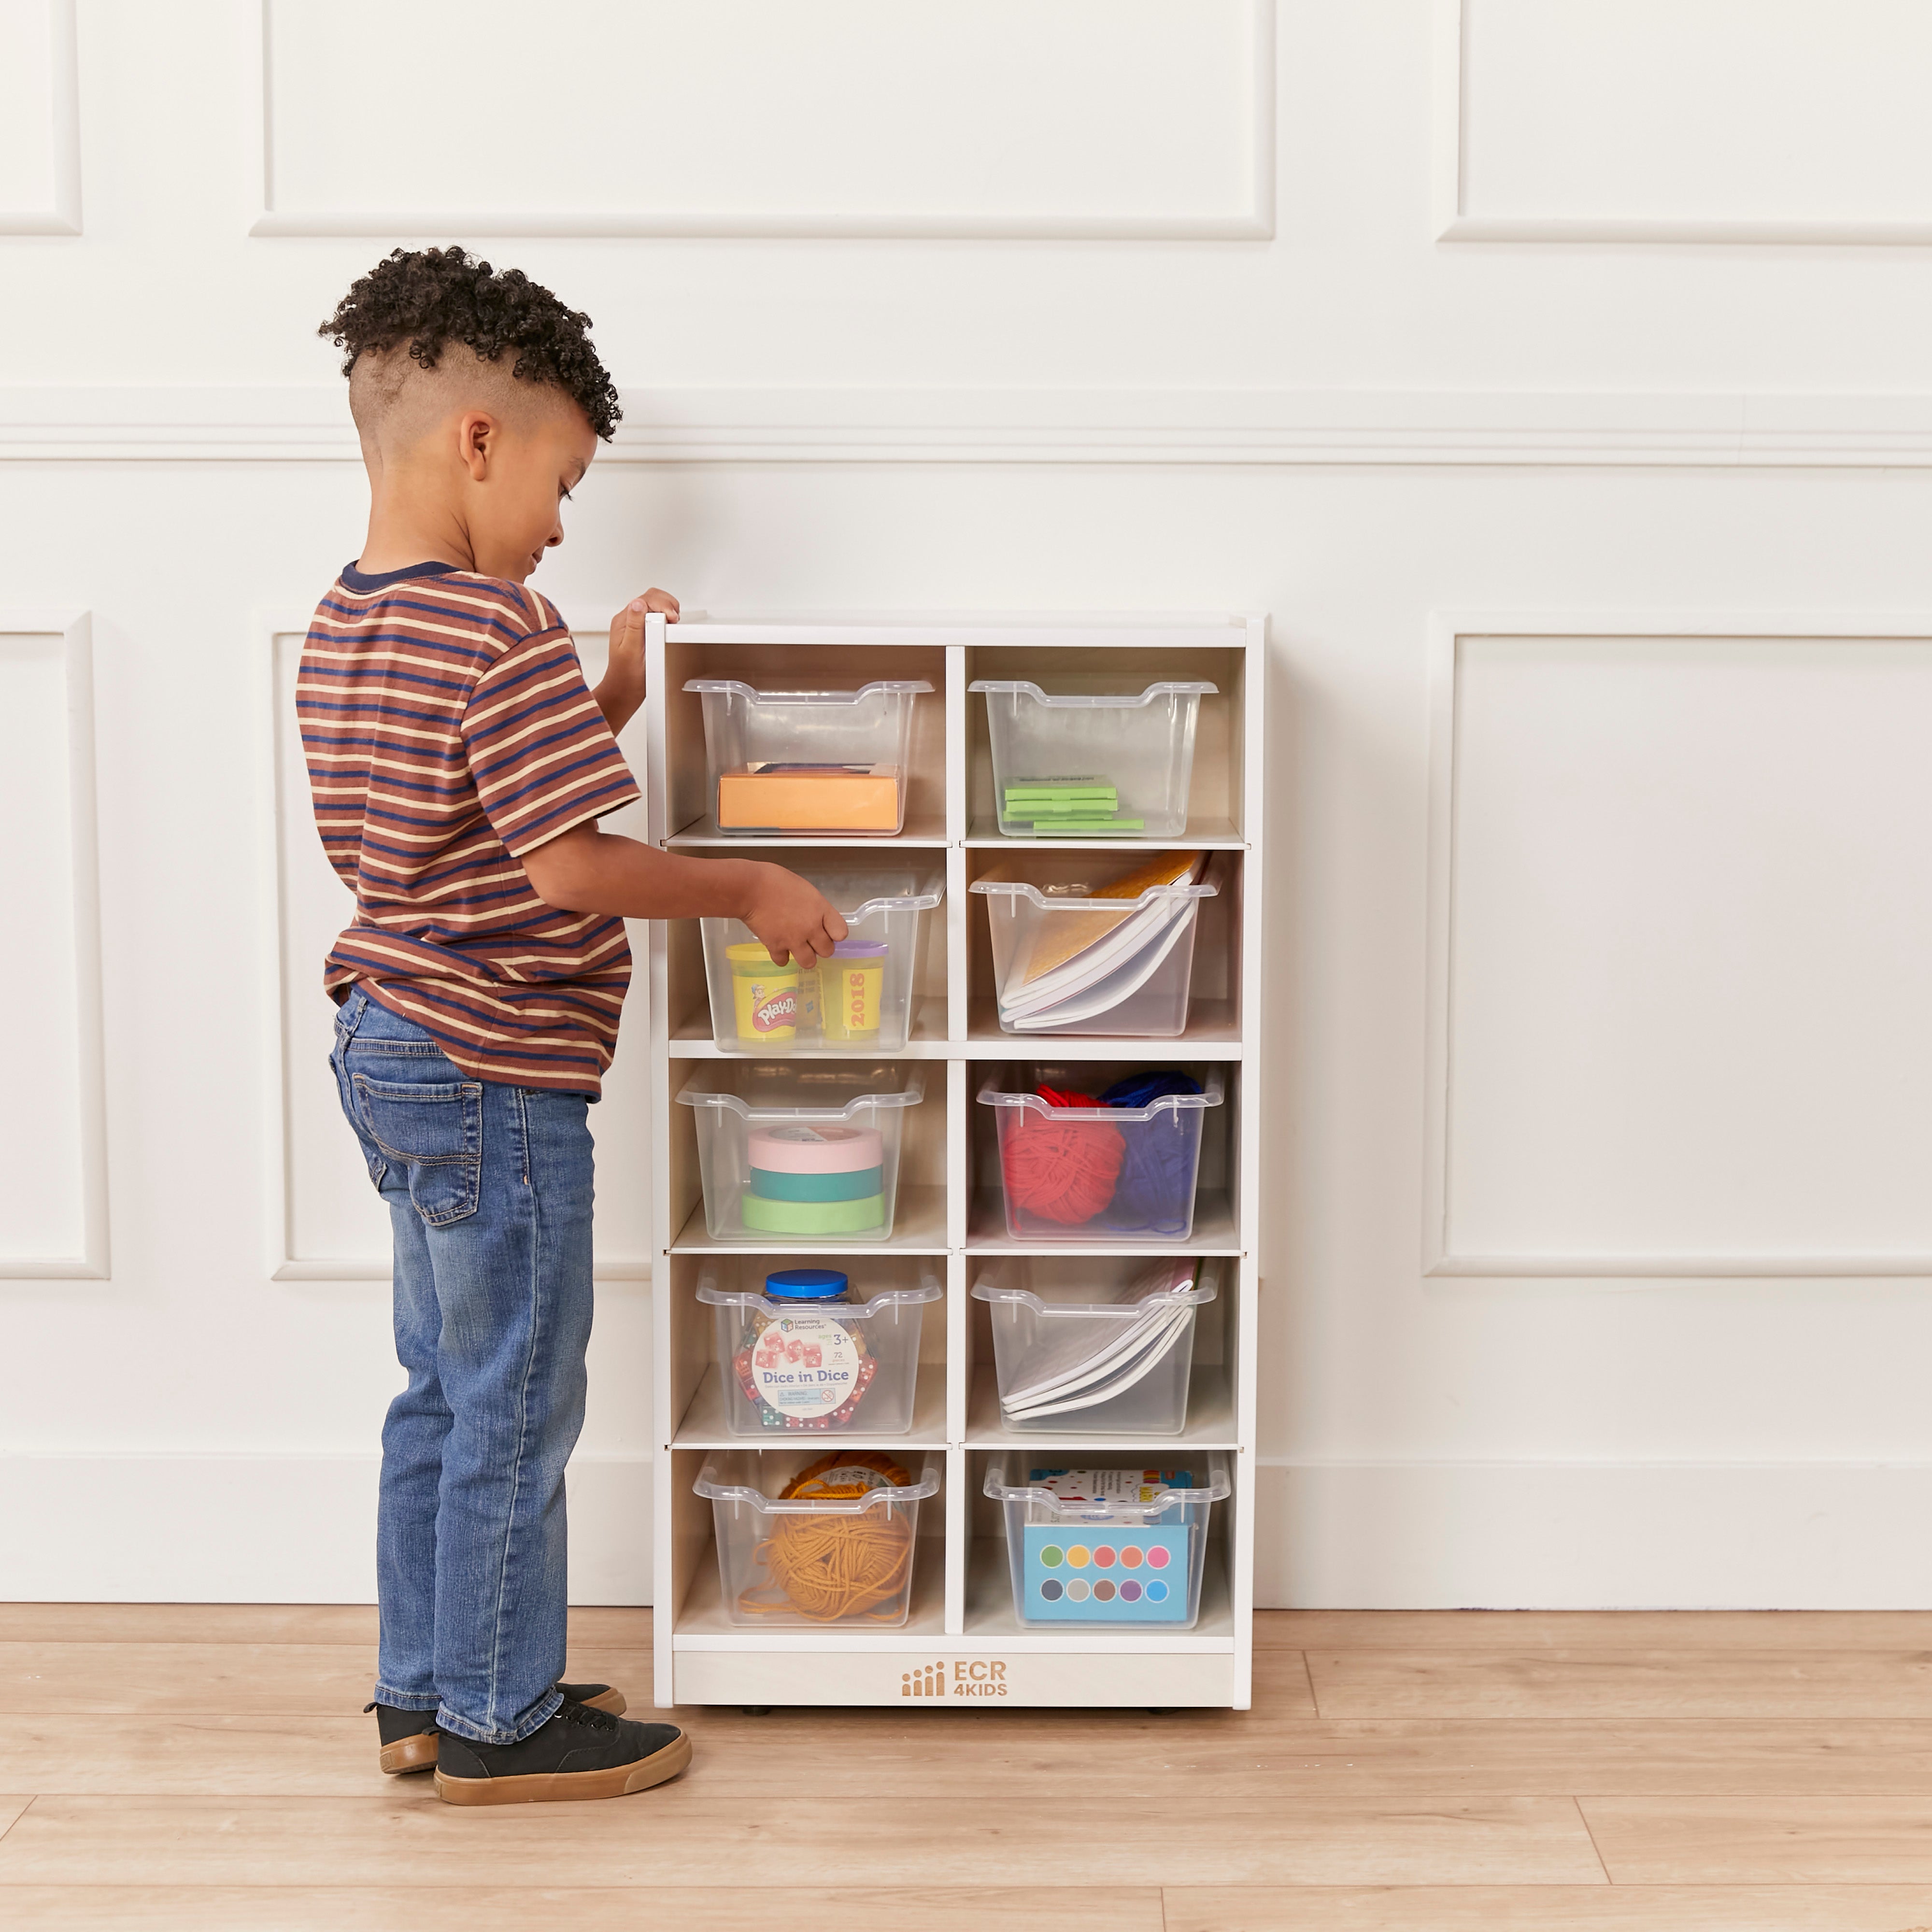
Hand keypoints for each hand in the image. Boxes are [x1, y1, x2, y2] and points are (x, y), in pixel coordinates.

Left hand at [594, 588, 679, 735]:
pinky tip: (671, 628)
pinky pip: (657, 617)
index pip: (646, 599)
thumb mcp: (630, 650)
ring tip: (674, 623)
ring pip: (656, 605)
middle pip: (651, 598)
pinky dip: (667, 619)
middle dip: (667, 604)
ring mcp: (637, 626)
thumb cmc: (626, 675)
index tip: (672, 618)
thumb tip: (638, 603)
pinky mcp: (644, 633)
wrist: (625, 691)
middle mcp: (629, 620)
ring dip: (668, 610)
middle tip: (675, 620)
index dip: (662, 605)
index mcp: (624, 621)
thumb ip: (634, 625)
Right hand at [741, 862, 847, 969]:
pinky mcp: (775, 946)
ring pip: (809, 962)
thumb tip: (815, 916)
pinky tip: (779, 948)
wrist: (750, 888)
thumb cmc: (774, 880)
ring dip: (804, 957)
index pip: (841, 932)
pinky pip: (783, 961)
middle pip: (827, 951)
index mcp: (820, 909)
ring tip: (797, 948)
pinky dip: (781, 957)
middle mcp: (811, 927)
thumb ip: (813, 906)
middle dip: (820, 947)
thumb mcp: (804, 888)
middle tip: (811, 941)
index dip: (835, 934)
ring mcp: (793, 939)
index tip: (828, 932)